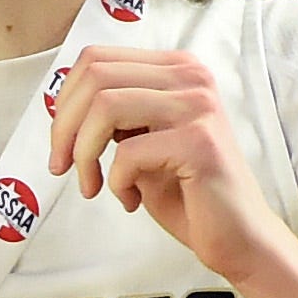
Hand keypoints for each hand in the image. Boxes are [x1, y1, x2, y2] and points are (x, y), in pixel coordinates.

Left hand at [47, 48, 286, 288]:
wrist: (237, 238)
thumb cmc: (185, 192)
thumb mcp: (138, 140)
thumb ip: (111, 114)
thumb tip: (61, 102)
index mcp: (176, 69)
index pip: (96, 59)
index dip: (64, 99)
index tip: (60, 140)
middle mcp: (192, 77)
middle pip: (95, 76)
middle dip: (64, 126)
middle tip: (61, 166)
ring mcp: (199, 106)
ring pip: (105, 106)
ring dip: (83, 153)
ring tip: (91, 185)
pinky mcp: (200, 142)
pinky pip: (128, 151)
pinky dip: (116, 181)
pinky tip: (131, 201)